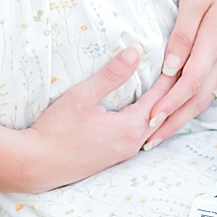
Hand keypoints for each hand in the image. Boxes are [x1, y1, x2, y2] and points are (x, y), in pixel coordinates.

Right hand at [14, 47, 172, 192]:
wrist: (38, 163)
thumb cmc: (57, 129)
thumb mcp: (82, 97)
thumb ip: (111, 75)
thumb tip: (135, 52)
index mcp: (130, 127)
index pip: (160, 98)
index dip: (169, 78)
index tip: (177, 62)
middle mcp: (133, 142)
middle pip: (162, 115)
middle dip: (171, 95)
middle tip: (178, 76)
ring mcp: (124, 153)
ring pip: (153, 129)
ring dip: (161, 110)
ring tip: (165, 94)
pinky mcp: (114, 157)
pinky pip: (141, 137)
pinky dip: (148, 123)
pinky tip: (143, 117)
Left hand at [141, 0, 216, 148]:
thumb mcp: (194, 0)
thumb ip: (182, 34)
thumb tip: (171, 66)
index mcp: (213, 44)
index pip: (189, 83)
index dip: (169, 104)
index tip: (148, 120)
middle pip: (196, 98)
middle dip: (172, 121)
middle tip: (147, 141)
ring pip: (203, 95)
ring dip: (181, 116)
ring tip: (157, 133)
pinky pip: (205, 85)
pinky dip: (189, 103)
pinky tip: (175, 110)